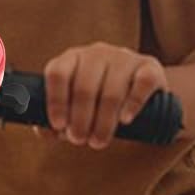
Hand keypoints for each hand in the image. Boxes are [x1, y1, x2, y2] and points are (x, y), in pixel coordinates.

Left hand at [42, 42, 166, 149]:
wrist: (142, 90)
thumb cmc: (99, 102)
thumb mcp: (76, 106)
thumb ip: (57, 120)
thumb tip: (44, 131)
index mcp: (73, 58)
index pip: (58, 72)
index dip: (56, 101)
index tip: (59, 126)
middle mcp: (97, 53)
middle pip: (84, 86)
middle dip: (80, 119)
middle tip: (80, 140)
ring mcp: (124, 58)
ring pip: (111, 90)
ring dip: (103, 122)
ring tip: (98, 141)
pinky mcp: (150, 67)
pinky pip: (142, 83)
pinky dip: (133, 104)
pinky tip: (125, 120)